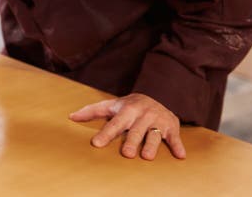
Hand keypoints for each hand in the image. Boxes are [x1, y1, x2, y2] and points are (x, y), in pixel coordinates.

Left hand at [69, 93, 185, 159]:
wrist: (158, 94)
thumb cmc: (130, 106)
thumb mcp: (112, 105)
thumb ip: (92, 111)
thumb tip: (71, 116)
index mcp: (127, 111)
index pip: (114, 124)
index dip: (106, 134)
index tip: (96, 144)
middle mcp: (142, 116)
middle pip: (136, 131)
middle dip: (131, 141)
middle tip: (126, 154)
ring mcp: (158, 121)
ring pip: (154, 135)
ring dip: (151, 145)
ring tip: (146, 156)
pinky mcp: (172, 127)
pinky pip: (175, 137)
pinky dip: (178, 146)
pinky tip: (180, 156)